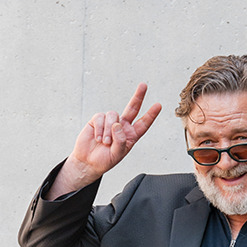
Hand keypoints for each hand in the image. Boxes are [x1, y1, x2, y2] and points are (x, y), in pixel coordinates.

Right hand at [46, 83, 161, 197]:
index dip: (150, 115)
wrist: (88, 161)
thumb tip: (117, 124)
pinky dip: (99, 129)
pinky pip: (101, 118)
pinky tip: (97, 138)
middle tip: (144, 85)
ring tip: (104, 142)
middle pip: (132, 108)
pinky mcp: (98, 120)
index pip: (143, 124)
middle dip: (138, 96)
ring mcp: (110, 122)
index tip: (158, 105)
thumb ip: (120, 141)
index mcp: (130, 136)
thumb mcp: (116, 155)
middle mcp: (121, 126)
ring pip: (113, 116)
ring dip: (108, 130)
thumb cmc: (104, 160)